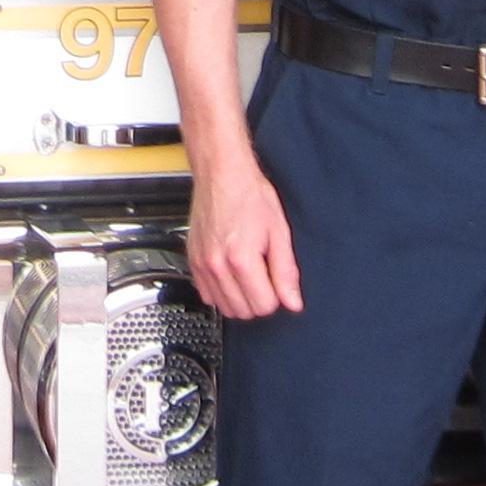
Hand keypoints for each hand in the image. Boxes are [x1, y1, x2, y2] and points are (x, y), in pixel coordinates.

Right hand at [188, 143, 302, 320]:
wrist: (222, 174)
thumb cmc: (250, 195)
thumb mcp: (279, 231)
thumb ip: (286, 271)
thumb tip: (293, 302)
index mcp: (242, 259)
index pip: (264, 306)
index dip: (276, 296)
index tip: (276, 280)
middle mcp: (218, 265)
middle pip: (243, 311)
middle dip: (259, 299)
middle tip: (264, 275)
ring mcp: (202, 264)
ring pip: (224, 308)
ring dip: (240, 299)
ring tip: (248, 274)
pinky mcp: (193, 261)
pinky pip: (207, 296)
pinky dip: (221, 293)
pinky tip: (231, 275)